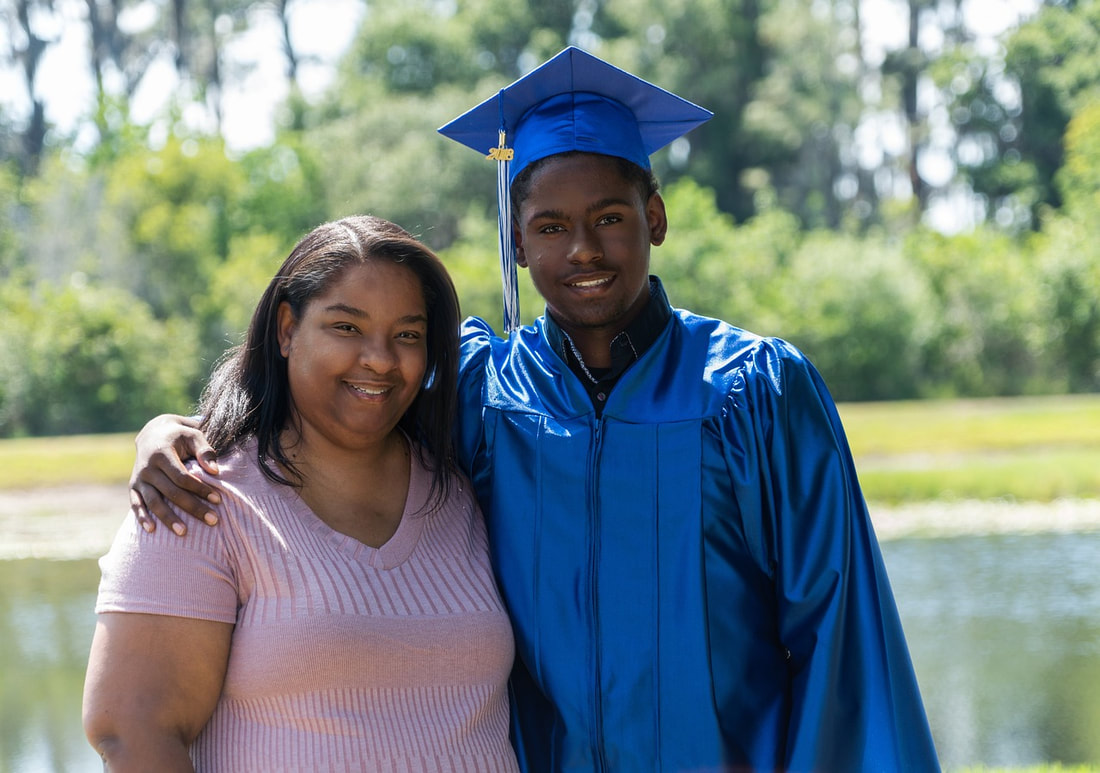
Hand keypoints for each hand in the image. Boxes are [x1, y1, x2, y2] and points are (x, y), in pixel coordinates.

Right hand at [129, 414, 221, 535]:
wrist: (153, 433)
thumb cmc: (180, 436)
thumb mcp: (194, 435)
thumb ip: (205, 450)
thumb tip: (215, 471)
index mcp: (161, 453)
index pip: (182, 477)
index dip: (200, 489)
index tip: (218, 500)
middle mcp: (147, 467)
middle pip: (171, 492)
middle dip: (192, 507)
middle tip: (213, 521)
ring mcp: (139, 478)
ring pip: (153, 502)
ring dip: (168, 518)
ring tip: (184, 533)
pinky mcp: (133, 486)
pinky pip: (136, 504)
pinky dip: (142, 517)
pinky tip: (152, 530)